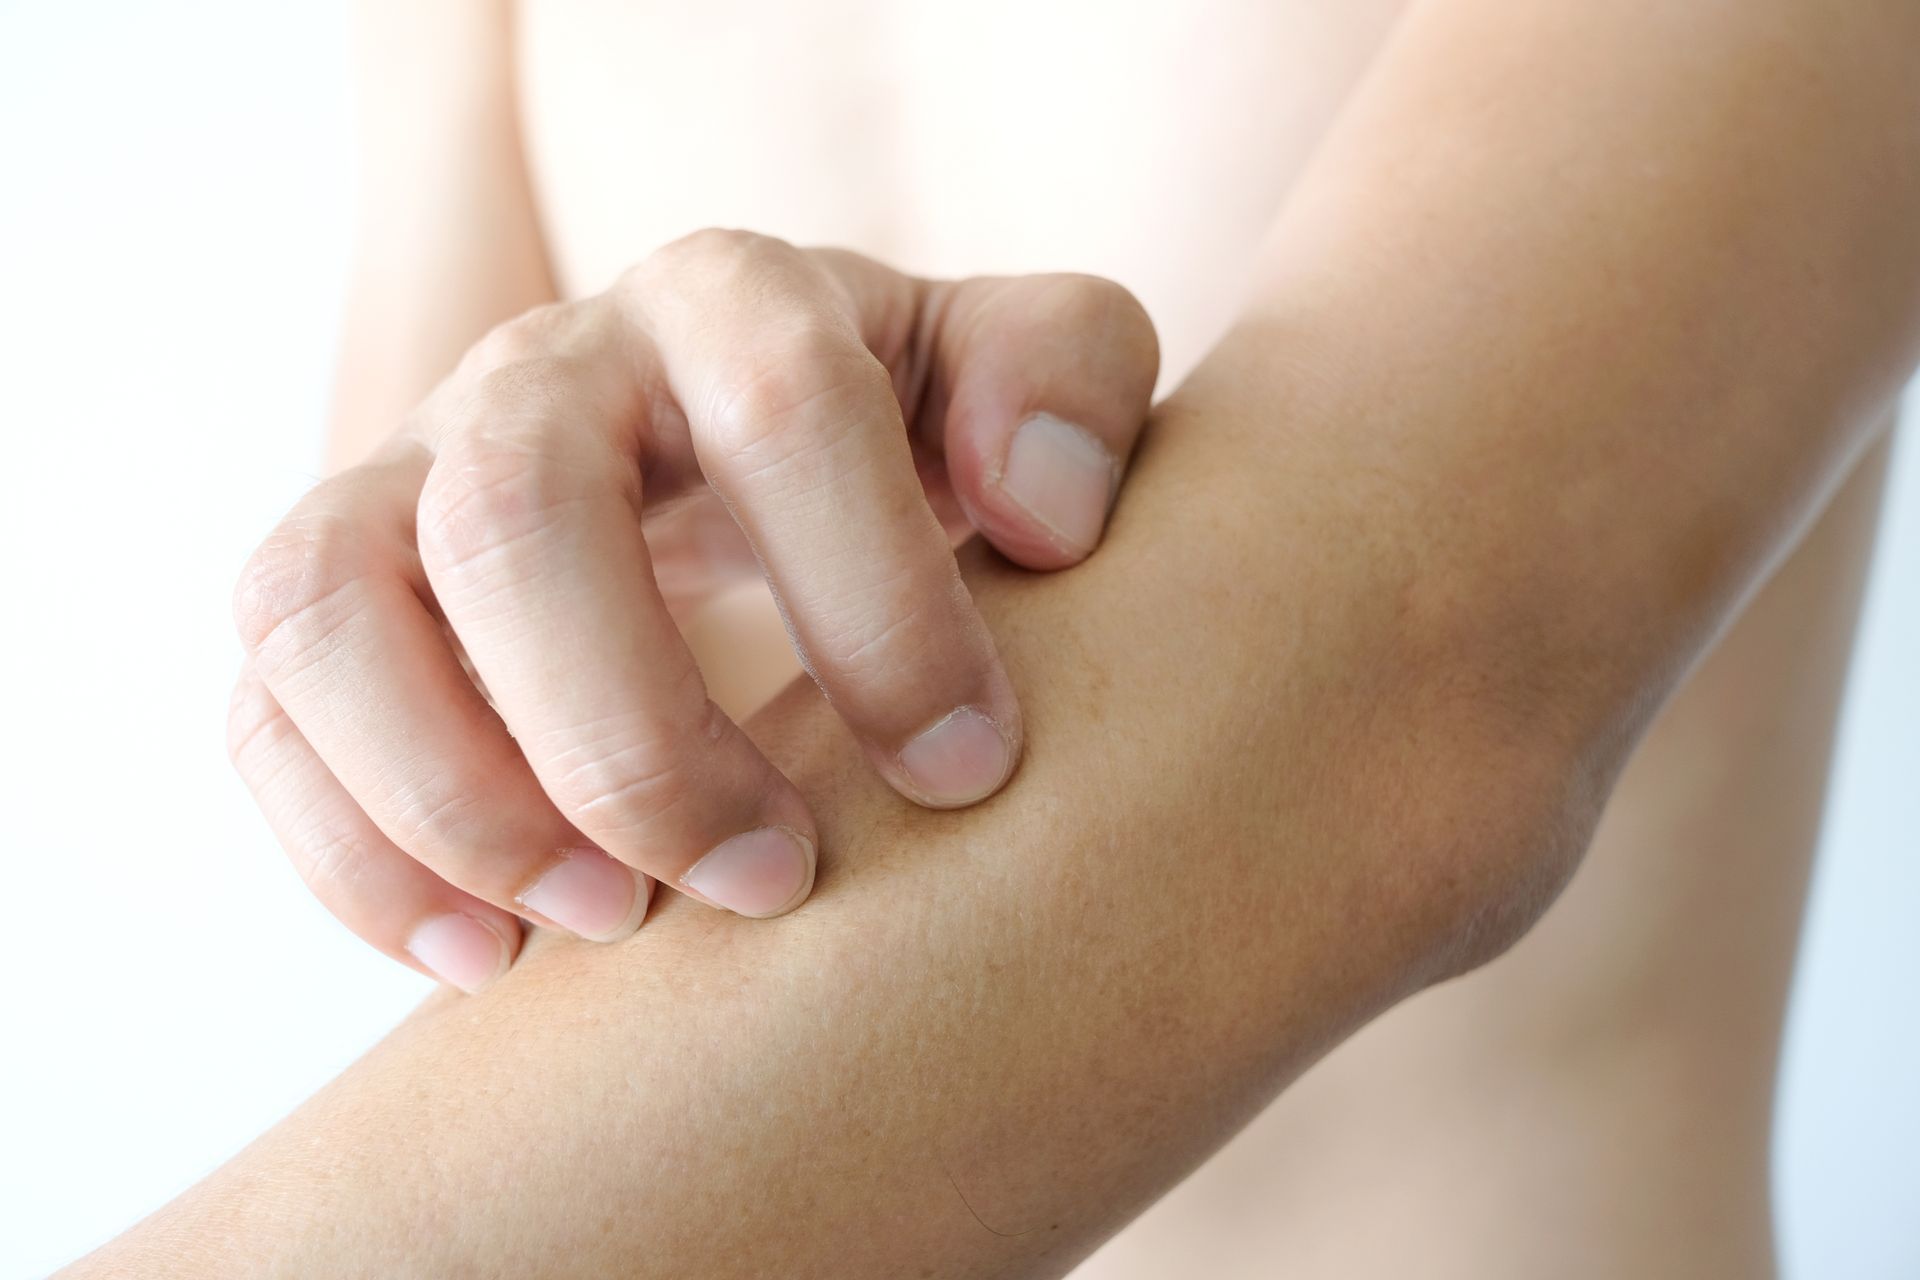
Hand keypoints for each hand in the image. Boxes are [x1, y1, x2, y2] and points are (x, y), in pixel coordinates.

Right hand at [228, 229, 1157, 989]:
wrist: (735, 460)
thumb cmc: (900, 443)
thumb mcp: (1007, 380)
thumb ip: (1061, 385)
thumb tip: (1043, 516)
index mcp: (726, 300)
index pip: (778, 402)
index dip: (873, 598)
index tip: (965, 770)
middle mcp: (540, 370)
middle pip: (517, 512)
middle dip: (642, 733)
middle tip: (772, 882)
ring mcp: (405, 474)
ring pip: (331, 603)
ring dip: (461, 795)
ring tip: (612, 923)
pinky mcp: (330, 595)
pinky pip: (265, 711)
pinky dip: (356, 857)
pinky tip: (496, 963)